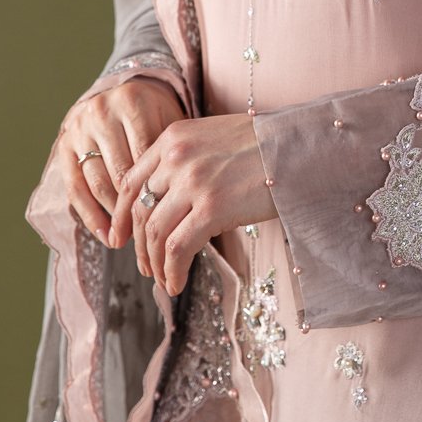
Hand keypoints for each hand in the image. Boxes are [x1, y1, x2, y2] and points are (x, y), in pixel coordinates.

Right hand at [55, 76, 186, 243]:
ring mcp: (79, 129)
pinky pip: (75, 188)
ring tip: (133, 240)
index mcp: (133, 101)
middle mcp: (102, 112)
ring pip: (98, 182)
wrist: (120, 94)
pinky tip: (106, 236)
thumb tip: (187, 201)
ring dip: (115, 217)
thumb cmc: (156, 116)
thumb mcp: (171, 122)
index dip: (159, 189)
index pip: (146, 156)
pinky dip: (91, 216)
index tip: (174, 218)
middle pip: (121, 171)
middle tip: (155, 236)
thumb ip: (174, 153)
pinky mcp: (63, 145)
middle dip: (138, 208)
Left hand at [111, 112, 278, 295]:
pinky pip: (177, 248)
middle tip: (145, 266)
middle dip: (138, 245)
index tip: (120, 237)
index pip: (132, 181)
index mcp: (173, 138)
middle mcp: (176, 158)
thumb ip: (187, 160)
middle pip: (140, 210)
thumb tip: (171, 199)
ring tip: (163, 279)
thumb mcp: (215, 138)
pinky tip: (176, 283)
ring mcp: (193, 183)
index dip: (121, 215)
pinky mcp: (212, 208)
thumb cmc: (267, 145)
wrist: (301, 147)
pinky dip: (172, 271)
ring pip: (155, 233)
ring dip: (155, 263)